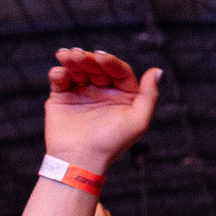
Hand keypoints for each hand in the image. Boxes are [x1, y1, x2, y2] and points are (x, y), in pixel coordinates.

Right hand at [43, 48, 161, 169]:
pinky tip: (59, 74)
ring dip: (72, 60)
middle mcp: (102, 92)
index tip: (100, 57)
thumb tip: (157, 70)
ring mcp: (81, 93)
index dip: (110, 61)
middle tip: (78, 55)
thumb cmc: (111, 143)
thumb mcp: (138, 120)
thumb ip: (150, 95)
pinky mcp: (62, 97)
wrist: (79, 160)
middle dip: (88, 58)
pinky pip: (60, 79)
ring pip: (78, 69)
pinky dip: (58, 73)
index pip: (118, 71)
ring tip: (66, 55)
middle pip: (96, 67)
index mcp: (122, 95)